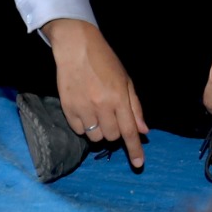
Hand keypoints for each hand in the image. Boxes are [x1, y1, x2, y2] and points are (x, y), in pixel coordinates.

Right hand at [49, 19, 145, 169]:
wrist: (76, 47)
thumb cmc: (104, 61)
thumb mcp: (125, 80)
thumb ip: (134, 107)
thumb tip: (143, 130)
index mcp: (119, 97)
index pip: (129, 130)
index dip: (135, 149)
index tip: (138, 164)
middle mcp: (102, 105)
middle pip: (112, 136)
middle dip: (114, 132)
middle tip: (111, 116)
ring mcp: (83, 107)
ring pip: (95, 136)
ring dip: (99, 130)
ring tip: (97, 112)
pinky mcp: (68, 108)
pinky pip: (79, 130)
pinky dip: (84, 126)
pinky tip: (84, 110)